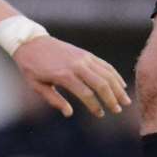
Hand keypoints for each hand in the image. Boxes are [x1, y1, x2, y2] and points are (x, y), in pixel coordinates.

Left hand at [11, 35, 130, 118]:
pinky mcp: (85, 54)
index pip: (86, 94)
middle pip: (101, 83)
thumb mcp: (37, 86)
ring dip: (117, 88)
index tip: (100, 114)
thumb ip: (54, 100)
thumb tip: (69, 113)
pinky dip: (114, 75)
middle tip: (118, 110)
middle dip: (111, 98)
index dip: (95, 106)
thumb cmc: (32, 67)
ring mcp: (83, 58)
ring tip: (125, 101)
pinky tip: (120, 85)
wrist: (31, 42)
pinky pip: (104, 64)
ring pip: (106, 73)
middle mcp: (76, 65)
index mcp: (64, 75)